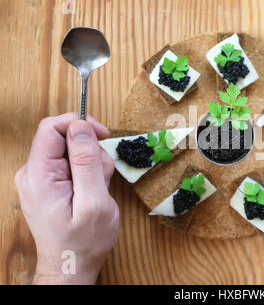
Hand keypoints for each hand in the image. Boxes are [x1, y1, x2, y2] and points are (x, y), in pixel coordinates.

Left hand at [15, 113, 118, 283]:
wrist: (71, 264)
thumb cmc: (83, 241)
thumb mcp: (93, 201)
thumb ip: (86, 162)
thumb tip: (80, 126)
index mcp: (39, 175)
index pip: (51, 128)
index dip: (79, 124)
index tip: (102, 134)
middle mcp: (34, 173)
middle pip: (65, 139)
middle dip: (91, 152)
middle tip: (102, 178)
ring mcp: (41, 179)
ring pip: (72, 152)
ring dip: (92, 165)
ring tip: (97, 190)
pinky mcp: (50, 183)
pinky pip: (72, 165)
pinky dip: (88, 174)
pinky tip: (92, 192)